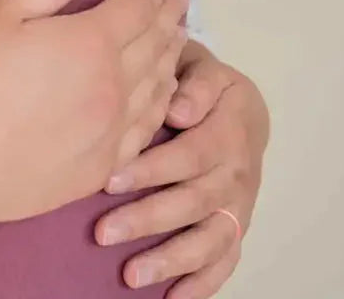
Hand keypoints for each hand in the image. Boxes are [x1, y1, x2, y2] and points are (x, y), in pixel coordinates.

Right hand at [0, 0, 188, 234]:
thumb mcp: (1, 14)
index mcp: (90, 43)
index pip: (136, 7)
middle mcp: (113, 86)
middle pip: (154, 44)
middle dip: (168, 17)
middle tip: (179, 0)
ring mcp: (110, 131)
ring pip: (156, 88)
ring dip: (170, 58)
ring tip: (177, 39)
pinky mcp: (100, 167)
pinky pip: (144, 131)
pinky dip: (160, 105)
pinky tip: (160, 97)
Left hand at [95, 42, 268, 295]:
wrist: (237, 105)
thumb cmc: (201, 82)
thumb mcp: (201, 65)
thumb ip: (194, 82)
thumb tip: (179, 109)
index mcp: (230, 128)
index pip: (189, 154)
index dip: (151, 169)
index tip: (109, 179)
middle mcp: (239, 171)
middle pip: (194, 201)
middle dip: (147, 219)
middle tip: (102, 233)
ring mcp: (240, 204)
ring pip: (209, 239)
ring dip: (170, 260)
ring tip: (130, 275)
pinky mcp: (237, 225)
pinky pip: (225, 260)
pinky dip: (203, 284)